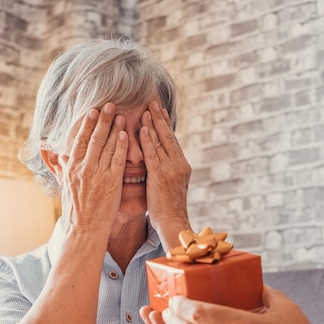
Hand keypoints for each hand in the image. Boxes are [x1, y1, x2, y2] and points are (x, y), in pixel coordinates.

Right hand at [57, 102, 127, 234]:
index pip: (80, 141)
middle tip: (109, 104)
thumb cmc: (76, 210)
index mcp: (72, 168)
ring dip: (114, 129)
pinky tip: (125, 135)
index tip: (92, 111)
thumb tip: (53, 153)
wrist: (85, 229)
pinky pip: (118, 161)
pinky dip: (122, 146)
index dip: (87, 124)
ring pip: (107, 146)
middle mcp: (84, 169)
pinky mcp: (112, 183)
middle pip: (94, 138)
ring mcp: (98, 175)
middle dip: (102, 120)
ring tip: (120, 115)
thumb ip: (61, 168)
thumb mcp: (64, 186)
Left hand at [139, 101, 191, 247]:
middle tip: (153, 101)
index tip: (159, 110)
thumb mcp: (171, 185)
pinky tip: (142, 129)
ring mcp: (171, 169)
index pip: (172, 140)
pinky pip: (153, 154)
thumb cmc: (168, 207)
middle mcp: (179, 164)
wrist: (173, 222)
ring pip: (161, 142)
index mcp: (182, 165)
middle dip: (160, 118)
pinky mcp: (161, 176)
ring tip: (146, 109)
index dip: (165, 124)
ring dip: (152, 124)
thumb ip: (166, 170)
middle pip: (168, 136)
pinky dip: (148, 140)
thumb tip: (158, 159)